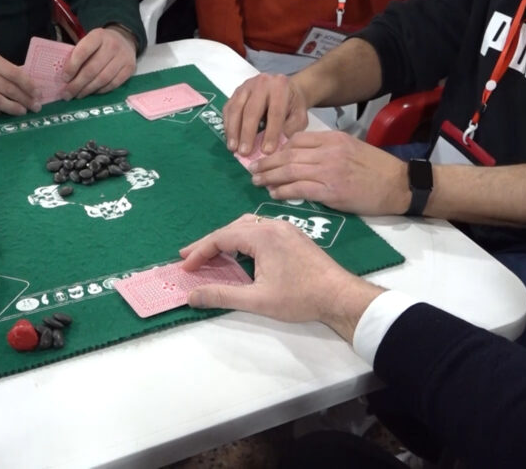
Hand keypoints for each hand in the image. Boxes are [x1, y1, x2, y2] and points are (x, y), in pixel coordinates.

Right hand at [0, 50, 40, 115]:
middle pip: (7, 88)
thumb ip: (3, 70)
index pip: (13, 72)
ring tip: (23, 111)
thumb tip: (28, 85)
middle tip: (35, 106)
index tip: (38, 93)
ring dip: (13, 108)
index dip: (28, 84)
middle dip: (25, 99)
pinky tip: (2, 112)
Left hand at [61, 26, 136, 99]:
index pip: (83, 52)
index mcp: (98, 36)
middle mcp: (112, 45)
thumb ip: (78, 54)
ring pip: (103, 79)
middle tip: (67, 94)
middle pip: (92, 69)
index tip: (64, 79)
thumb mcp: (89, 41)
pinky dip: (101, 90)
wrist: (124, 39)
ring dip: (88, 90)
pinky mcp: (130, 68)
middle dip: (77, 84)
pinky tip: (92, 92)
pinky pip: (113, 84)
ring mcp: (123, 57)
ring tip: (78, 95)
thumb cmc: (100, 44)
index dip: (72, 67)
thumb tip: (66, 77)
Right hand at [180, 214, 383, 340]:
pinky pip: (260, 230)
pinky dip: (243, 239)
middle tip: (190, 257)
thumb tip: (191, 296)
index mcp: (262, 236)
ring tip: (211, 254)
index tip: (184, 265)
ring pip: (247, 227)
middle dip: (209, 244)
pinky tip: (240, 253)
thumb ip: (222, 295)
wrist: (340, 296)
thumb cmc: (300, 297)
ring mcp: (285, 229)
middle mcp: (272, 225)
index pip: (221, 238)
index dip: (200, 251)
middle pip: (232, 228)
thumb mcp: (257, 300)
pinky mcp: (294, 236)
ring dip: (227, 239)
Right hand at [223, 73, 309, 155]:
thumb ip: (290, 130)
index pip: (275, 112)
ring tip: (233, 148)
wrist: (286, 89)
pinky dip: (227, 126)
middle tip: (245, 152)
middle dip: (247, 133)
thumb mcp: (299, 116)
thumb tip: (276, 147)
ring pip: (236, 109)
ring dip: (233, 131)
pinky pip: (228, 109)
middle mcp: (261, 83)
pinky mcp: (235, 93)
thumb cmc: (292, 105)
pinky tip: (230, 139)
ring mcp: (246, 86)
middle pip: (251, 110)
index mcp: (280, 86)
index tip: (267, 151)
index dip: (271, 133)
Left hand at [249, 131, 410, 215]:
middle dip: (267, 162)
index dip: (276, 149)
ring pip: (290, 170)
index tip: (265, 155)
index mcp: (333, 139)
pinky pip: (300, 189)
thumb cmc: (376, 169)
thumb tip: (300, 157)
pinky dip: (283, 190)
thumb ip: (327, 150)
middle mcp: (328, 152)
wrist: (400, 184)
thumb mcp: (351, 148)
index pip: (296, 140)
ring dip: (269, 176)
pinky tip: (274, 193)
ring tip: (256, 181)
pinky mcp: (332, 191)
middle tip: (252, 169)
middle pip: (288, 154)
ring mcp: (329, 171)